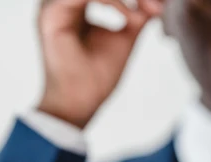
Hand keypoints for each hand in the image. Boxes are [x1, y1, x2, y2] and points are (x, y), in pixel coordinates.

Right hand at [36, 0, 158, 127]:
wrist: (81, 103)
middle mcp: (64, 2)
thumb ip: (139, 16)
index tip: (159, 7)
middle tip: (154, 6)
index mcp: (77, 5)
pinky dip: (111, 0)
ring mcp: (54, 5)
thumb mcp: (126, 39)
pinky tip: (128, 16)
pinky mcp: (50, 13)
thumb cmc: (97, 77)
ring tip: (144, 10)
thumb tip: (160, 4)